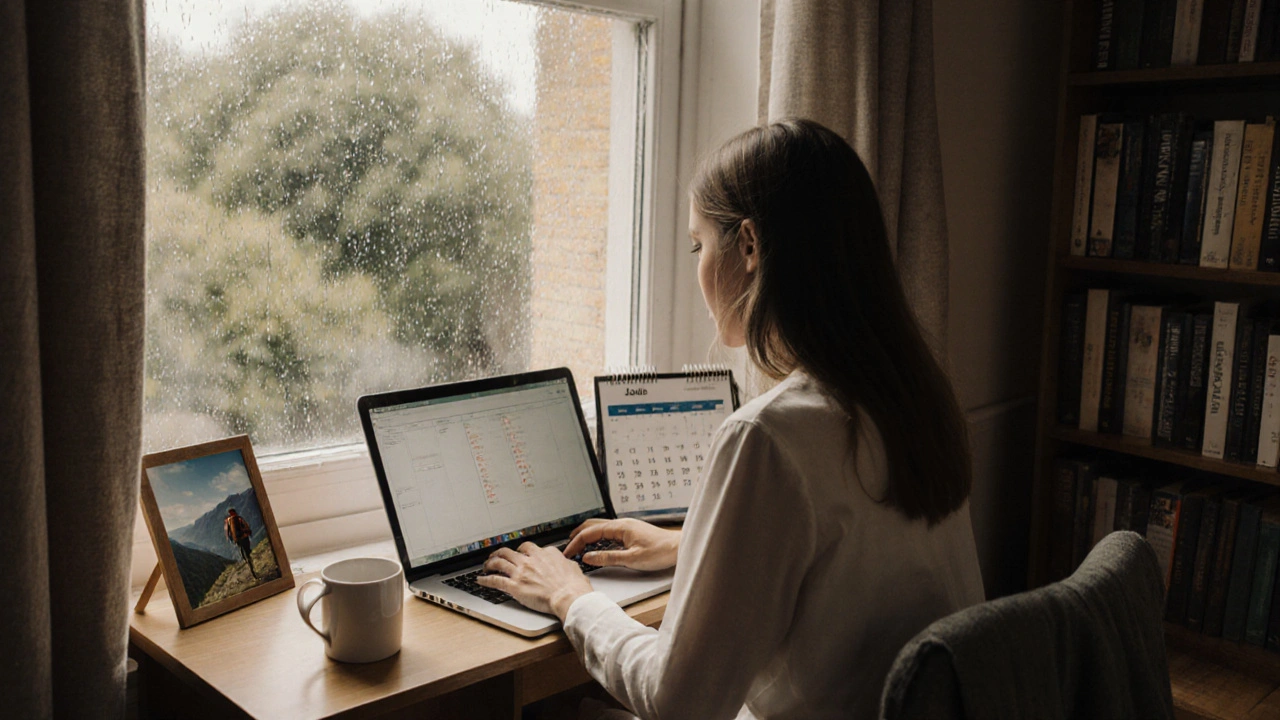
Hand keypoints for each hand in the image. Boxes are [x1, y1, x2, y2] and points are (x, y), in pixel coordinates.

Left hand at [476, 542, 593, 619]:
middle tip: (497, 556)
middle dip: (501, 552)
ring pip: (499, 562)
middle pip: (509, 551)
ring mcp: (521, 572)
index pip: (529, 548)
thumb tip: (563, 562)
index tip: (521, 554)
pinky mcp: (515, 586)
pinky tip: (480, 580)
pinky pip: (495, 580)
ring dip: (490, 562)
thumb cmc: (573, 585)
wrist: (568, 596)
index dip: (523, 551)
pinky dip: (485, 579)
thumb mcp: (571, 566)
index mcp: (544, 554)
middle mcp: (530, 560)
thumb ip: (563, 562)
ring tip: (487, 565)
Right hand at [563, 518, 679, 571]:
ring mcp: (626, 527)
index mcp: (620, 527)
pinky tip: (595, 548)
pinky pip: (608, 533)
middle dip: (578, 536)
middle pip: (592, 525)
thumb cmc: (660, 552)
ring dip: (587, 536)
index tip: (568, 552)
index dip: (576, 542)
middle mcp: (621, 524)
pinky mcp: (630, 533)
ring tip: (577, 547)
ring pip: (600, 528)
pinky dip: (597, 539)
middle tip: (568, 548)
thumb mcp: (632, 559)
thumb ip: (607, 558)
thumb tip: (587, 557)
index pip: (590, 532)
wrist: (678, 548)